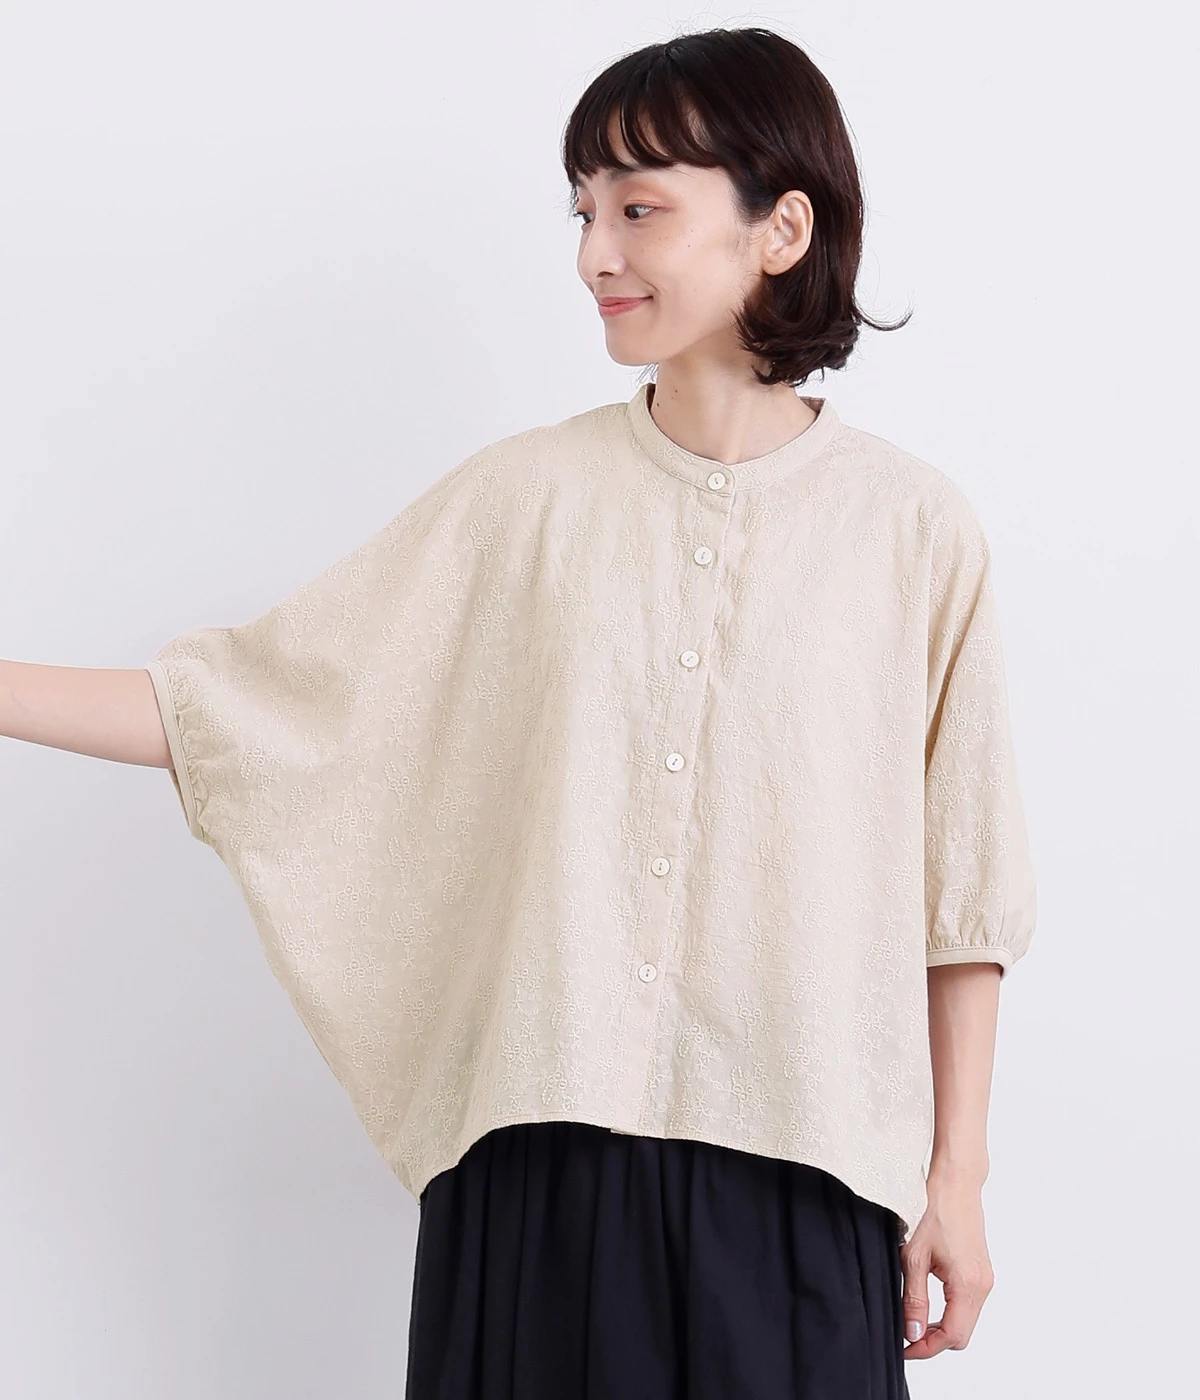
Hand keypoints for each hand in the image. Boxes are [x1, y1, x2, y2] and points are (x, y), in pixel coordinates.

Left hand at [899, 1172, 994, 1358]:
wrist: (955, 1182)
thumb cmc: (933, 1210)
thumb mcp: (914, 1256)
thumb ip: (914, 1298)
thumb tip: (912, 1333)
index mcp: (968, 1284)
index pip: (952, 1336)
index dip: (926, 1348)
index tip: (904, 1349)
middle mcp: (982, 1286)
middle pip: (961, 1334)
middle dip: (933, 1341)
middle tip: (905, 1335)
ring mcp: (985, 1278)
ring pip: (965, 1320)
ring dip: (941, 1326)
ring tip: (912, 1319)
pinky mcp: (981, 1271)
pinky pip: (968, 1304)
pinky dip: (949, 1311)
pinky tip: (928, 1301)